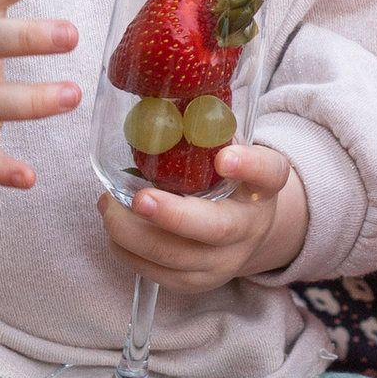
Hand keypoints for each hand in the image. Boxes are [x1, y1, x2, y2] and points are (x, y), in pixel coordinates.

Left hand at [101, 139, 309, 291]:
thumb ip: (207, 131)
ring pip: (177, 258)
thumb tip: (162, 94)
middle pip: (217, 229)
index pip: (269, 173)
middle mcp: (249, 228)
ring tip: (107, 206)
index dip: (248, 165)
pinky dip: (127, 251)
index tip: (224, 157)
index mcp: (263, 187)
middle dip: (173, 216)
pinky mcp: (196, 283)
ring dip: (134, 233)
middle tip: (140, 198)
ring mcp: (223, 262)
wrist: (245, 231)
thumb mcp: (229, 151)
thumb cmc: (228, 181)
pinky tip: (113, 227)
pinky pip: (156, 273)